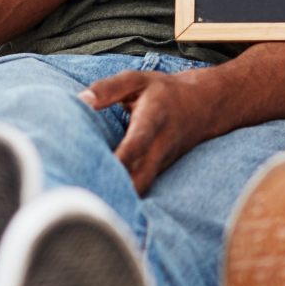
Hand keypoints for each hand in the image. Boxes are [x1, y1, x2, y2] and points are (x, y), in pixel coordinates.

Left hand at [82, 68, 218, 193]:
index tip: (100, 168)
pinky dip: (124, 195)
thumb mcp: (137, 80)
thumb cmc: (162, 92)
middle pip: (143, 177)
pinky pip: (142, 188)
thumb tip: (80, 100)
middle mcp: (161, 146)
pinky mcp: (160, 172)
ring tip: (90, 204)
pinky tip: (102, 201)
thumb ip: (108, 88)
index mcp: (153, 119)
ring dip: (120, 197)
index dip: (122, 157)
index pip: (139, 141)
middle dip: (118, 190)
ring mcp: (162, 162)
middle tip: (87, 200)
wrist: (203, 105)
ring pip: (142, 187)